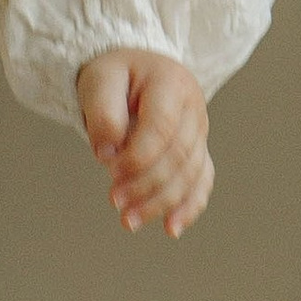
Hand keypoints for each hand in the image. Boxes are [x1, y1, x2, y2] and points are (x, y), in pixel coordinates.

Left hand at [77, 50, 212, 236]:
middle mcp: (193, 108)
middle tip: (115, 201)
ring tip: (129, 221)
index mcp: (171, 84)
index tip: (110, 171)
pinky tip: (171, 229)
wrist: (134, 70)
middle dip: (146, 184)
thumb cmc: (114, 74)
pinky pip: (202, 182)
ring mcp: (199, 131)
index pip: (161, 127)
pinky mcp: (197, 151)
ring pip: (190, 174)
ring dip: (161, 202)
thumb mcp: (99, 80)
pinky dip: (189, 207)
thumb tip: (107, 152)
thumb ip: (102, 112)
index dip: (138, 156)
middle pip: (178, 156)